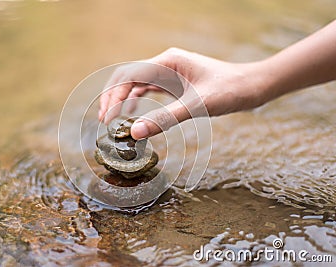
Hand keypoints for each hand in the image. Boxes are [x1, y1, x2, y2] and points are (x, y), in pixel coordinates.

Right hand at [98, 48, 265, 138]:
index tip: (106, 119)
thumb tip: (135, 133)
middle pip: (127, 77)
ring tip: (112, 120)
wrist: (251, 86)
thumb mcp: (197, 106)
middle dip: (112, 97)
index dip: (113, 96)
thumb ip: (166, 118)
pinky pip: (148, 88)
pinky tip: (130, 112)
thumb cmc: (230, 91)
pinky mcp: (174, 82)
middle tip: (104, 121)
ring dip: (121, 99)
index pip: (129, 76)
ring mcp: (169, 72)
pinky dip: (135, 100)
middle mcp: (165, 64)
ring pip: (136, 83)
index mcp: (167, 62)